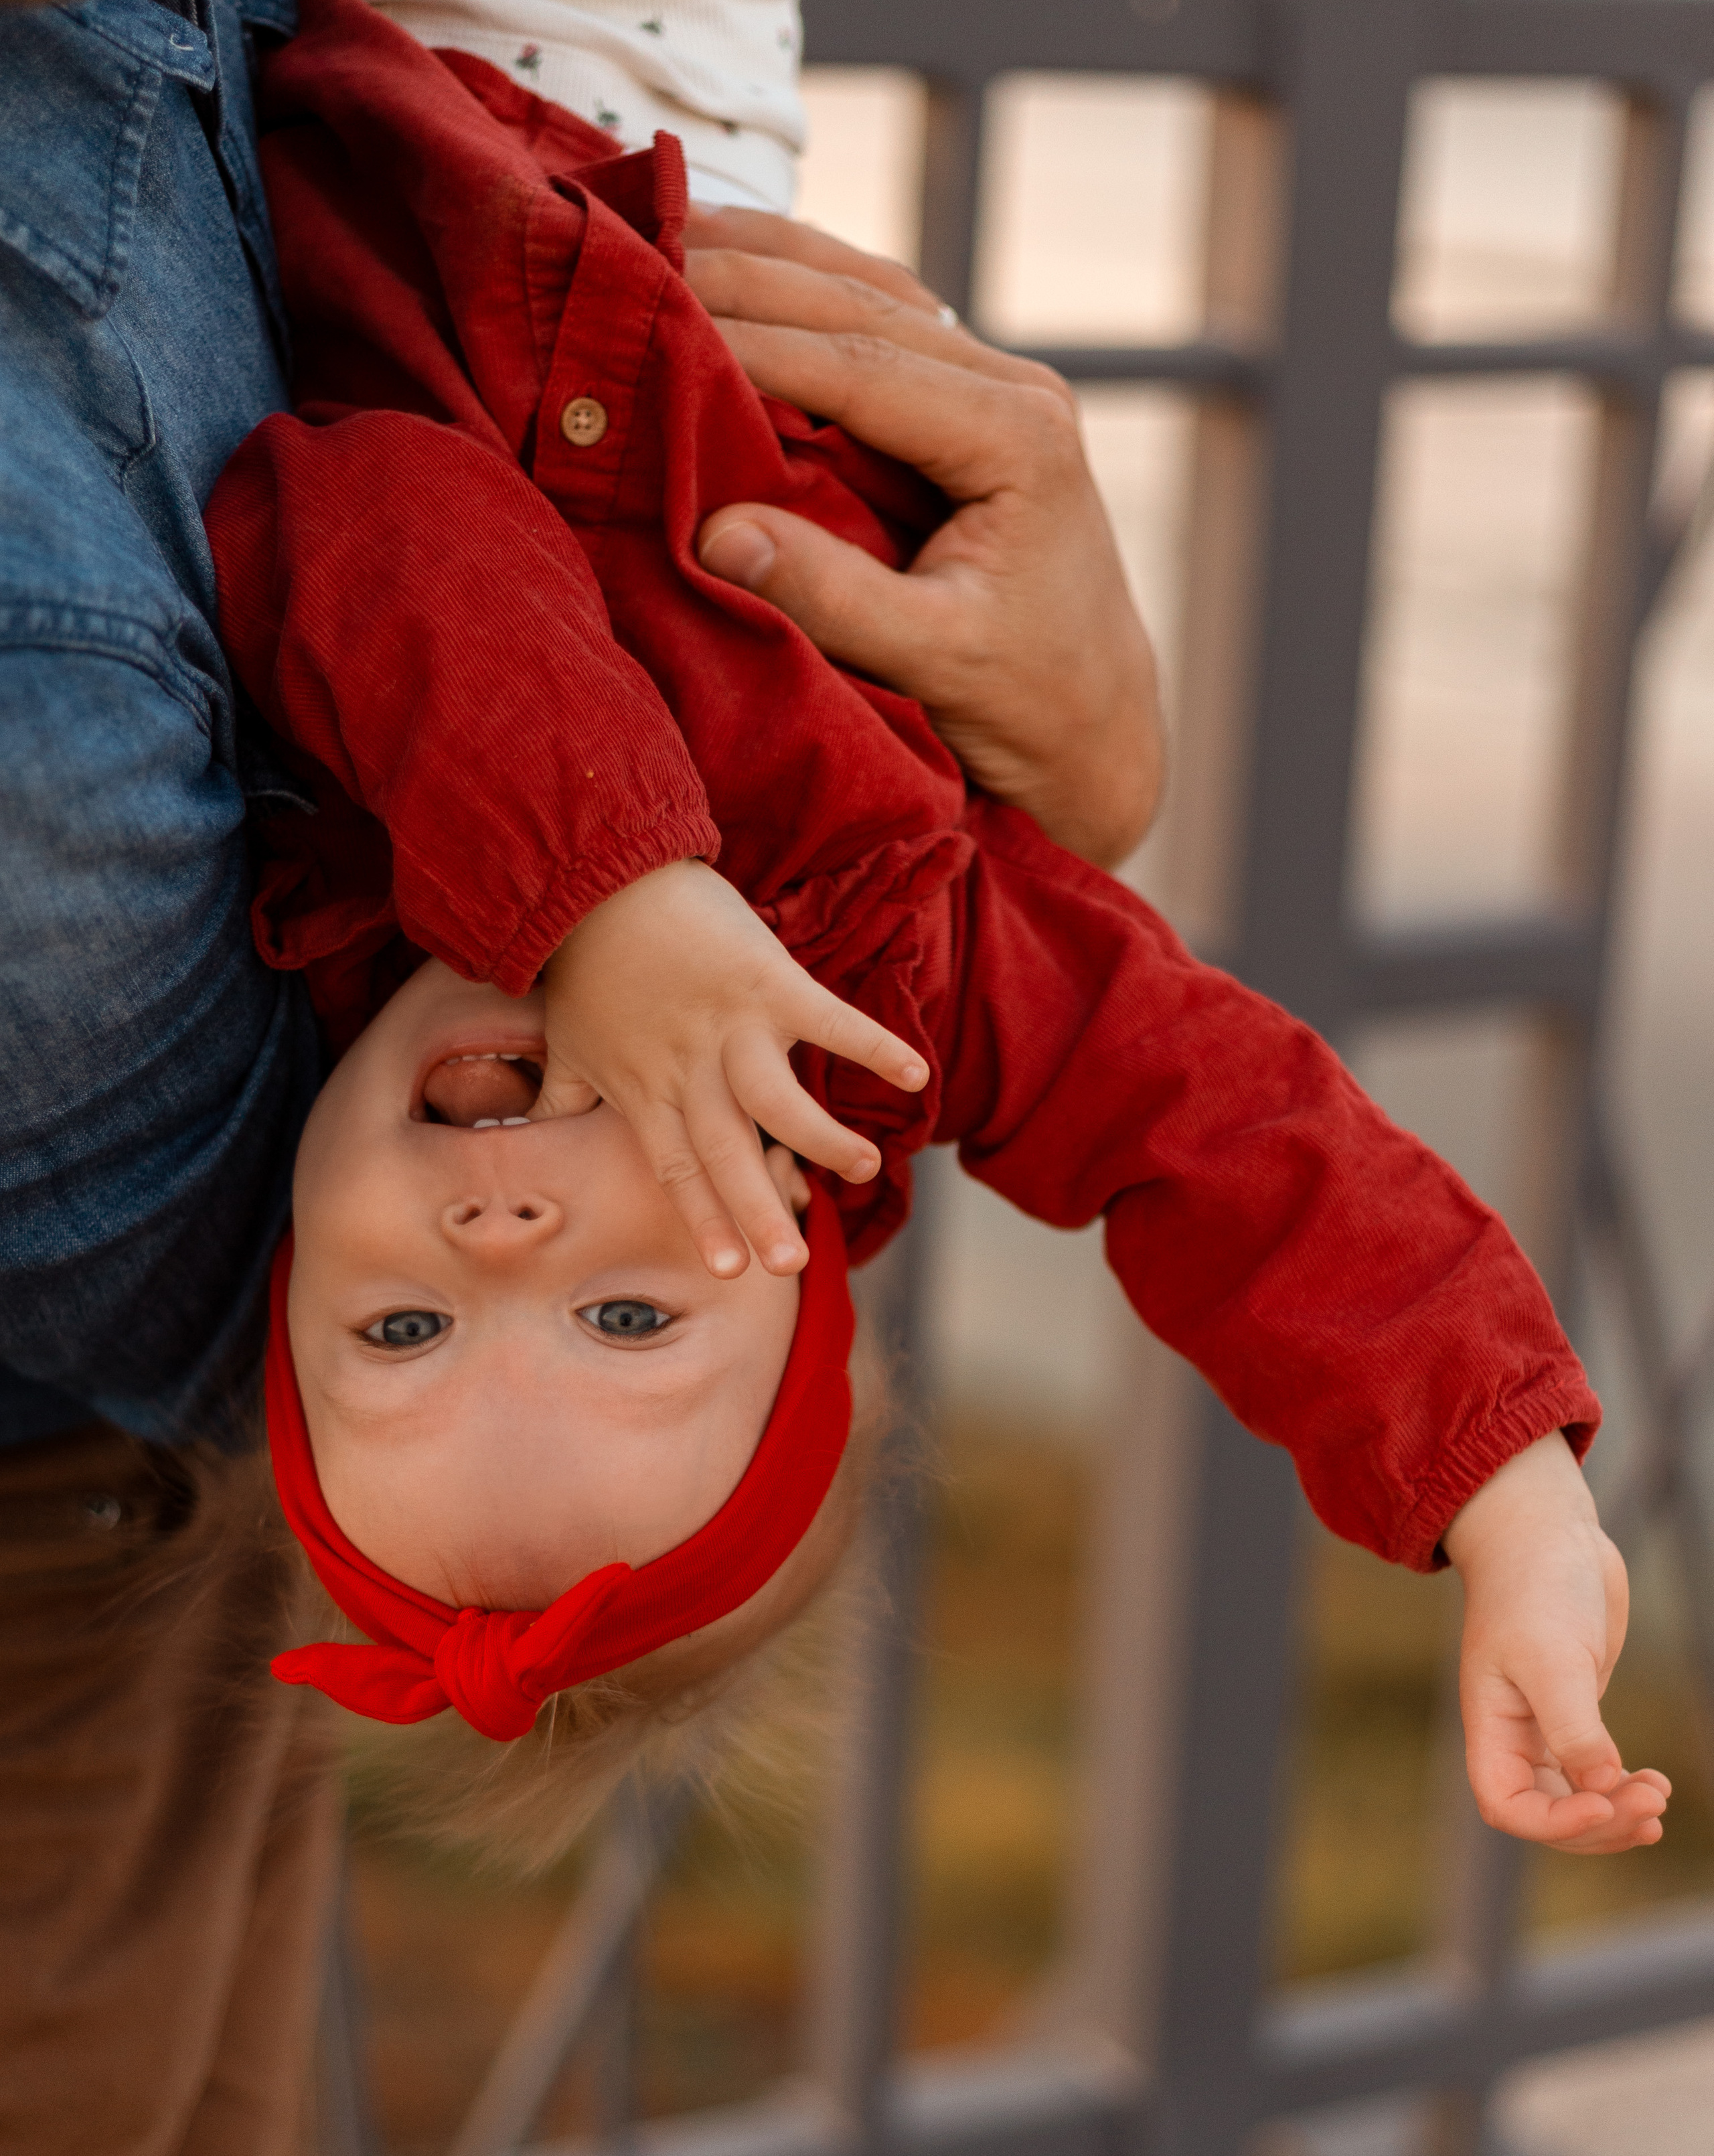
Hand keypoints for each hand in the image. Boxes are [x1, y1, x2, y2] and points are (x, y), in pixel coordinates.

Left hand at [531, 859, 925, 1278]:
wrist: (596, 876)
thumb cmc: (582, 962)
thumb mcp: (566, 1039)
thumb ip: (558, 1093)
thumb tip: (528, 1130)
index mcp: (646, 1090)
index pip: (679, 1169)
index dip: (705, 1218)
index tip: (732, 1270)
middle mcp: (689, 1069)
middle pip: (728, 1152)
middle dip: (757, 1210)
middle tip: (792, 1269)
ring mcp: (730, 1026)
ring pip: (777, 1099)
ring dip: (820, 1137)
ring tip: (863, 1169)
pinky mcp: (767, 980)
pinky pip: (827, 1019)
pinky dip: (870, 1045)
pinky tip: (914, 1075)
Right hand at [682, 210, 1165, 870]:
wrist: (1095, 726)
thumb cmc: (1031, 702)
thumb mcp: (935, 659)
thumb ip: (831, 596)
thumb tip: (717, 534)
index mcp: (1017, 437)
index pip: (862, 365)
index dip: (751, 342)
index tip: (653, 324)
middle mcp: (1013, 388)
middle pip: (858, 304)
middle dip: (741, 276)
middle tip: (629, 254)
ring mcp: (993, 386)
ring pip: (864, 291)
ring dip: (763, 260)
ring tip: (660, 231)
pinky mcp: (963, 404)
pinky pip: (870, 321)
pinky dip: (793, 292)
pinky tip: (724, 268)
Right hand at [1443, 1432, 1669, 1853]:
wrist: (1546, 1533)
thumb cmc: (1535, 1587)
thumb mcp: (1553, 1657)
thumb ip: (1574, 1728)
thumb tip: (1601, 1788)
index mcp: (1491, 1724)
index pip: (1507, 1805)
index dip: (1553, 1823)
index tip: (1603, 1802)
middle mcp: (1514, 1733)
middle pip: (1547, 1814)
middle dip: (1599, 1822)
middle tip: (1650, 1805)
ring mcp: (1546, 1723)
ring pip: (1576, 1799)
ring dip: (1617, 1813)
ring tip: (1658, 1799)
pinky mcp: (1577, 1709)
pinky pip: (1596, 1773)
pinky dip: (1624, 1788)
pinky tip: (1654, 1781)